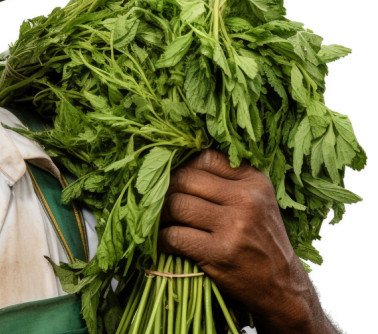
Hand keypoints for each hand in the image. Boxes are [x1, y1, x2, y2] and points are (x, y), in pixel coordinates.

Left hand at [158, 150, 336, 333]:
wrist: (283, 288)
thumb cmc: (261, 242)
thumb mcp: (257, 203)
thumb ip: (227, 182)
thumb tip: (179, 166)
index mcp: (254, 181)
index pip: (205, 158)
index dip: (185, 169)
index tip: (179, 184)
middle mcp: (246, 199)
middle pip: (185, 179)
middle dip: (167, 192)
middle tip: (164, 205)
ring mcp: (234, 225)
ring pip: (176, 205)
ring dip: (162, 216)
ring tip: (165, 223)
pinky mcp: (220, 252)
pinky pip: (175, 236)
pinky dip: (163, 240)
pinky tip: (166, 243)